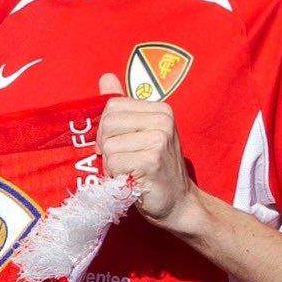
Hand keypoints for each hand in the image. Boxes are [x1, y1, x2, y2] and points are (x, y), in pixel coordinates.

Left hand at [97, 72, 203, 235]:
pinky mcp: (152, 160)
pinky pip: (114, 163)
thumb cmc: (153, 170)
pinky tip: (133, 180)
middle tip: (124, 162)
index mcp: (160, 109)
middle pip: (107, 124)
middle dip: (107, 147)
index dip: (106, 130)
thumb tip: (105, 78)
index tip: (119, 146)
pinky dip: (117, 176)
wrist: (176, 203)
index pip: (111, 107)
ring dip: (112, 165)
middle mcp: (163, 119)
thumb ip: (122, 107)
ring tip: (130, 171)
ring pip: (109, 146)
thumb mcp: (140, 134)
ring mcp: (159, 139)